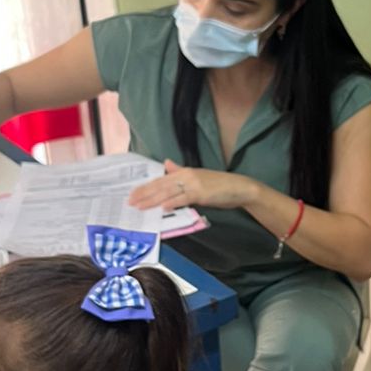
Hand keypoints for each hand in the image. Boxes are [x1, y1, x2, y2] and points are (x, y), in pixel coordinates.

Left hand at [128, 159, 255, 212]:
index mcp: (185, 172)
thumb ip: (180, 171)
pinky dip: (173, 202)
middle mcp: (187, 175)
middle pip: (161, 185)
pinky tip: (163, 207)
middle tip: (130, 201)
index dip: (146, 187)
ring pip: (168, 192)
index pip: (161, 180)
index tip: (133, 194)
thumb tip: (166, 163)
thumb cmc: (219, 185)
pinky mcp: (201, 193)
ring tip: (140, 205)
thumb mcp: (198, 176)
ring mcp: (194, 183)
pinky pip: (184, 198)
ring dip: (153, 199)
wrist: (239, 187)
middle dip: (144, 194)